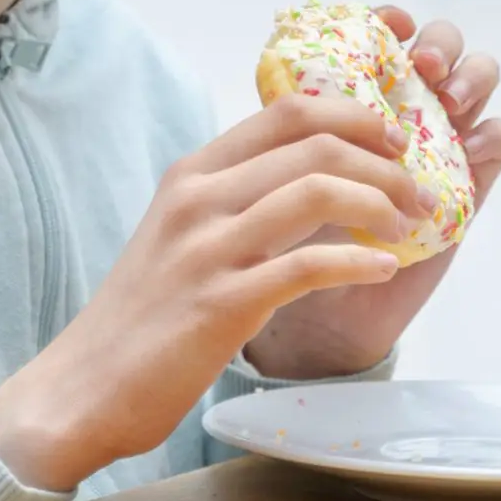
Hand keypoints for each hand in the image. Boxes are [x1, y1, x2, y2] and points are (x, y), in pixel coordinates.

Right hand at [0, 92, 424, 493]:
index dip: (355, 116)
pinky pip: (308, 266)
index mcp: (192, 174)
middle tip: (416, 193)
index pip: (287, 111)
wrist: (83, 388)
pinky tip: (383, 270)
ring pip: (317, 192)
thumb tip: (309, 181)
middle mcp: (199, 198)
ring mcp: (208, 249)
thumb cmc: (141, 318)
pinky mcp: (222, 304)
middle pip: (314, 144)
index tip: (394, 141)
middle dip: (383, 162)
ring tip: (407, 230)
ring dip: (380, 205)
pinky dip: (357, 262)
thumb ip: (232, 201)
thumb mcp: (178, 235)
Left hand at [244, 6, 500, 378]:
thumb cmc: (290, 238)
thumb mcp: (276, 175)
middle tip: (422, 69)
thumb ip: (288, 131)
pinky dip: (490, 134)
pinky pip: (499, 139)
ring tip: (449, 103)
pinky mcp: (469, 182)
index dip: (390, 18)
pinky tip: (467, 153)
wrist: (315, 315)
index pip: (384, 35)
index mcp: (357, 95)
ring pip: (478, 79)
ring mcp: (441, 142)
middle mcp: (403, 110)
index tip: (388, 23)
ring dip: (472, 77)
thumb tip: (285, 85)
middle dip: (440, 43)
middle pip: (441, 45)